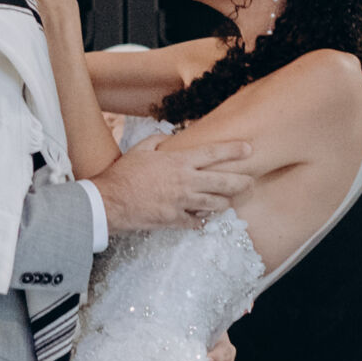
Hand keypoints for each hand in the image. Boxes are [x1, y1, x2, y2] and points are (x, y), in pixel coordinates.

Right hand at [95, 133, 253, 234]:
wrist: (110, 202)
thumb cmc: (123, 174)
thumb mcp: (140, 149)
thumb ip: (158, 140)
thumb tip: (169, 138)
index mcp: (178, 162)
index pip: (213, 153)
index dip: (233, 150)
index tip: (249, 148)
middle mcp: (185, 182)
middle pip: (223, 182)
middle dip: (242, 182)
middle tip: (251, 182)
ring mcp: (182, 203)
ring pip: (215, 204)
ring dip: (225, 203)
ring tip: (230, 202)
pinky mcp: (175, 220)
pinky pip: (197, 222)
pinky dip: (202, 221)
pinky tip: (204, 219)